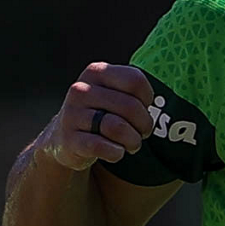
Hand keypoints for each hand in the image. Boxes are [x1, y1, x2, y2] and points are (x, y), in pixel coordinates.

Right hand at [39, 62, 154, 170]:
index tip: (144, 108)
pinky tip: (117, 153)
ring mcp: (72, 114)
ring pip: (118, 127)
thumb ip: (134, 89)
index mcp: (96, 72)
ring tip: (133, 144)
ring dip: (133, 141)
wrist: (64, 137)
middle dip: (144, 124)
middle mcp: (81, 90)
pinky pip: (102, 147)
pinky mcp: (68, 139)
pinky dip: (116, 153)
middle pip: (130, 106)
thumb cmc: (101, 112)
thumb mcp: (114, 93)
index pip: (135, 80)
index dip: (147, 98)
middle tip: (143, 133)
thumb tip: (160, 102)